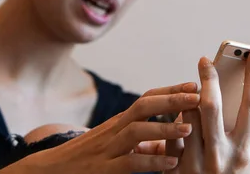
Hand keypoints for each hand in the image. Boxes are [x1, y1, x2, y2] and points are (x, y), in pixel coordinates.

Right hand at [0, 83, 199, 173]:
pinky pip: (130, 164)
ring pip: (136, 133)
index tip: (195, 85)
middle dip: (171, 100)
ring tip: (188, 129)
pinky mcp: (103, 170)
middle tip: (198, 98)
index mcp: (120, 121)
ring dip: (164, 130)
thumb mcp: (117, 141)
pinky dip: (152, 163)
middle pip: (143, 107)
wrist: (52, 171)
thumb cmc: (91, 156)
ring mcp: (108, 149)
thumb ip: (145, 136)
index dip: (170, 91)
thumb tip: (178, 129)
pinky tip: (171, 163)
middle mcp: (114, 130)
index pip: (147, 98)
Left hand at [166, 50, 249, 173]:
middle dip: (209, 78)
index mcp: (246, 151)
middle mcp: (221, 157)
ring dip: (188, 98)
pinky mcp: (175, 168)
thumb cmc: (239, 173)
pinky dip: (175, 117)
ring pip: (188, 117)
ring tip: (191, 88)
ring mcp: (196, 163)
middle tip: (205, 60)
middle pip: (213, 106)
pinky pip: (172, 132)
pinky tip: (179, 109)